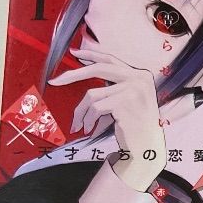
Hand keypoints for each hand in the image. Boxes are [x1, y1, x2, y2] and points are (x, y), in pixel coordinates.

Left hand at [48, 47, 166, 191]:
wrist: (147, 149)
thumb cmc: (135, 128)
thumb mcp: (127, 101)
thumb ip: (112, 87)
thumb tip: (83, 71)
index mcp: (141, 75)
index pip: (111, 60)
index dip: (91, 55)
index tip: (74, 53)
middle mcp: (139, 79)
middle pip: (98, 69)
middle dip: (73, 75)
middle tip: (55, 81)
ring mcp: (133, 89)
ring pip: (92, 94)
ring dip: (81, 112)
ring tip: (79, 125)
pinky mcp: (124, 102)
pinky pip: (95, 108)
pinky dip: (89, 120)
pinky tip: (90, 130)